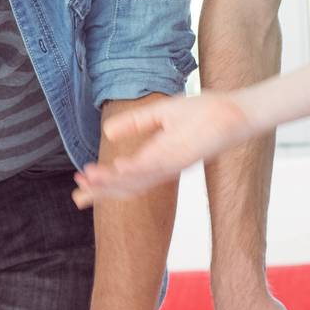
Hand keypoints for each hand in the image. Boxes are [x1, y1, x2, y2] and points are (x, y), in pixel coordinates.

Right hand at [73, 92, 255, 206]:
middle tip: (77, 197)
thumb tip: (107, 133)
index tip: (79, 183)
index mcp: (157, 159)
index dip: (102, 181)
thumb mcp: (159, 114)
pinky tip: (118, 168)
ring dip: (112, 181)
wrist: (233, 112)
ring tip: (89, 180)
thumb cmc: (202, 112)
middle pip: (128, 185)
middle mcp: (163, 166)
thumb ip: (134, 123)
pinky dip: (135, 168)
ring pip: (137, 178)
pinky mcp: (183, 155)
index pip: (124, 176)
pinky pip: (155, 165)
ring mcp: (172, 162)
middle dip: (102, 190)